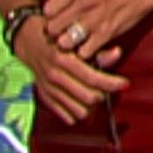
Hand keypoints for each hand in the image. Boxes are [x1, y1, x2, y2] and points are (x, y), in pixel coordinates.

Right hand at [10, 14, 128, 123]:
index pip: (92, 78)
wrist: (28, 40)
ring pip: (79, 111)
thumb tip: (118, 53)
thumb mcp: (75, 38)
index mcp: (63, 59)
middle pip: (89, 97)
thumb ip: (97, 50)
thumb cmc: (56, 36)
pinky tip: (81, 101)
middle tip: (107, 87)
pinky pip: (66, 116)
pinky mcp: (44, 97)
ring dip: (91, 106)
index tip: (125, 83)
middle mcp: (55, 76)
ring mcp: (48, 89)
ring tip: (94, 94)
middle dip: (103, 94)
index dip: (112, 83)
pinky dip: (77, 112)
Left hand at [38, 0, 152, 63]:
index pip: (47, 10)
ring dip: (67, 42)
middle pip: (53, 28)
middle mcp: (82, 4)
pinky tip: (88, 44)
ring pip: (66, 42)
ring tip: (73, 39)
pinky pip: (85, 51)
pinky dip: (84, 50)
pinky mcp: (107, 33)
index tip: (57, 15)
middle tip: (62, 30)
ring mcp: (94, 21)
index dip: (51, 15)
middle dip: (55, 31)